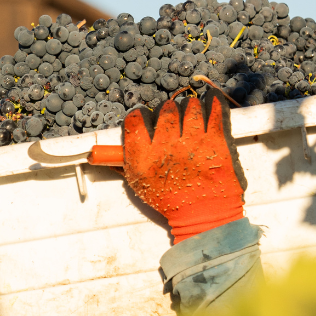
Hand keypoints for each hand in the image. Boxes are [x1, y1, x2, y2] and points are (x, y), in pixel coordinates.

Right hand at [121, 91, 245, 242]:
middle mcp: (166, 145)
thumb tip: (99, 155)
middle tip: (172, 120)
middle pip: (164, 110)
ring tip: (190, 115)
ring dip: (189, 108)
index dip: (139, 116)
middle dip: (167, 112)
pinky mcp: (216, 141)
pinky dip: (213, 102)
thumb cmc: (170, 202)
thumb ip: (123, 164)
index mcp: (144, 156)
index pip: (135, 120)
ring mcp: (192, 140)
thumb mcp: (138, 185)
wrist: (204, 215)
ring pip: (189, 107)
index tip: (145, 118)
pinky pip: (214, 111)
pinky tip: (210, 100)